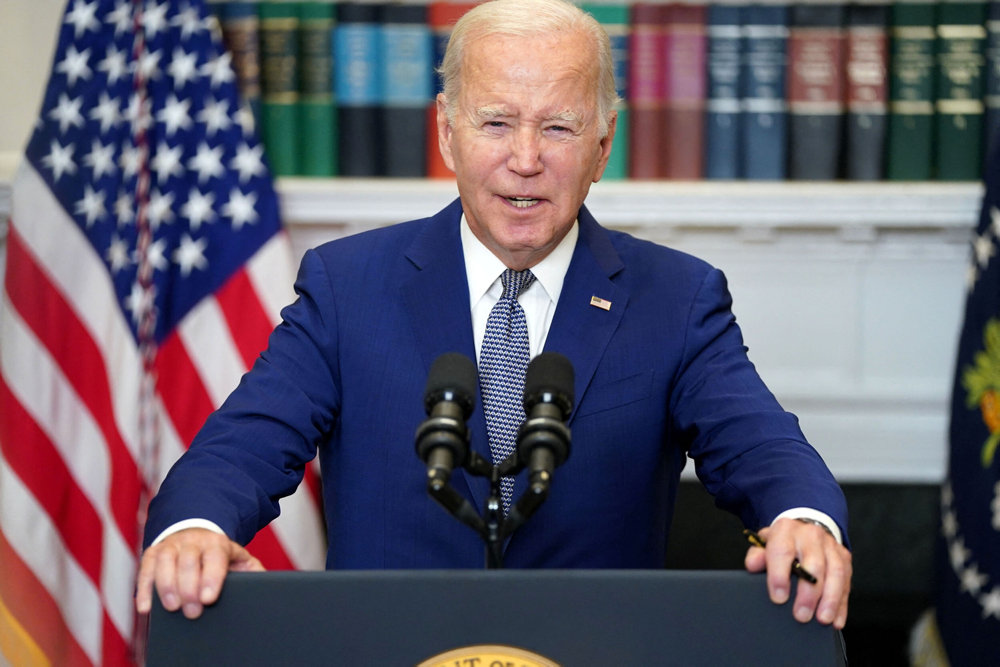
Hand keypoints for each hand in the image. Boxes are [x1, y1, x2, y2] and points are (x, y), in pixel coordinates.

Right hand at [135, 527, 264, 619]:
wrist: (197, 532)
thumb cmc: (220, 555)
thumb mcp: (240, 559)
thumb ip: (253, 571)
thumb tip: (269, 586)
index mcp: (218, 543)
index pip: (215, 557)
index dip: (211, 578)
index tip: (208, 599)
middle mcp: (193, 541)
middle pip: (189, 560)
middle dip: (189, 587)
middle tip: (192, 611)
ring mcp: (172, 545)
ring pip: (165, 560)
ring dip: (166, 585)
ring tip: (171, 607)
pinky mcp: (153, 552)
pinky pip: (145, 567)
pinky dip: (144, 587)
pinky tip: (145, 606)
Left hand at [743, 518, 851, 628]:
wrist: (804, 528)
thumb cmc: (782, 541)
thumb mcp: (764, 543)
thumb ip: (757, 555)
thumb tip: (753, 565)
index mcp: (786, 530)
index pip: (783, 551)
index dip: (780, 576)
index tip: (778, 597)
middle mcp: (811, 535)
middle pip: (814, 564)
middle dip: (808, 593)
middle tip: (801, 615)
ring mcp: (830, 546)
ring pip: (836, 572)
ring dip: (830, 599)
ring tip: (822, 619)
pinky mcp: (844, 558)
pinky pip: (847, 582)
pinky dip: (842, 604)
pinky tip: (836, 619)